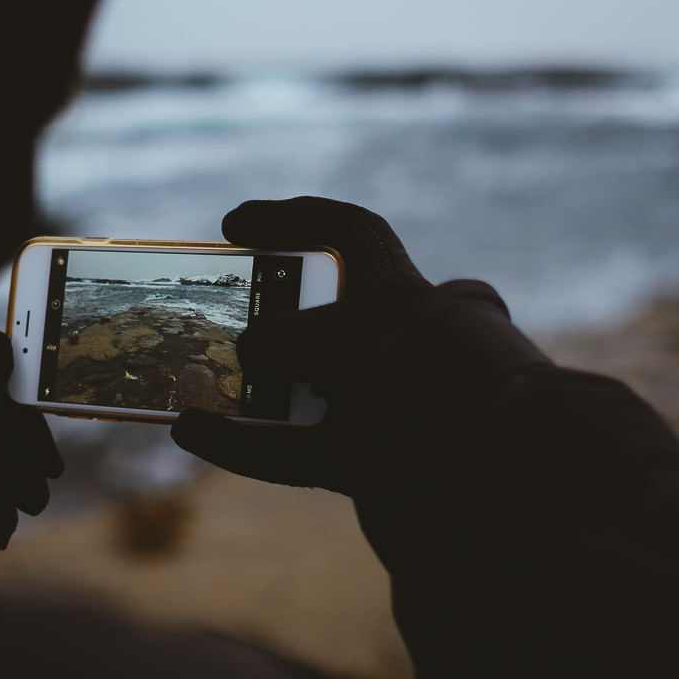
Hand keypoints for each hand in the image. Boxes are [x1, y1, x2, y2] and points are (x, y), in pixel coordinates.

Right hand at [171, 197, 546, 495]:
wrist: (487, 461)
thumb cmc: (426, 372)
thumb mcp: (346, 336)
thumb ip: (288, 337)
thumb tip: (250, 357)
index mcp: (402, 291)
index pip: (349, 232)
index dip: (293, 218)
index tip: (234, 225)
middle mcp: (392, 344)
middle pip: (315, 321)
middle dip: (264, 322)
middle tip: (214, 319)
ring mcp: (379, 405)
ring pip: (298, 390)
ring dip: (246, 388)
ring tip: (190, 381)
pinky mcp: (364, 461)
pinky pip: (290, 449)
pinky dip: (241, 443)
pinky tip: (191, 432)